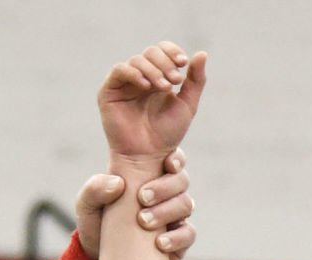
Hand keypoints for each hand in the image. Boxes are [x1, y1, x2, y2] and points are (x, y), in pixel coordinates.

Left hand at [75, 156, 196, 259]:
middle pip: (182, 181)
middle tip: (143, 198)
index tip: (168, 164)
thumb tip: (118, 183)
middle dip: (165, 187)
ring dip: (167, 211)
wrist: (99, 258)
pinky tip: (159, 243)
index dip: (176, 159)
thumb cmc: (95, 224)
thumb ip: (94, 189)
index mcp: (149, 176)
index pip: (172, 160)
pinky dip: (177, 238)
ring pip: (186, 205)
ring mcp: (175, 218)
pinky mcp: (179, 242)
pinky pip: (188, 235)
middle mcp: (167, 194)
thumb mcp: (86, 205)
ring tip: (143, 221)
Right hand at [98, 42, 206, 165]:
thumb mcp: (187, 106)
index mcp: (157, 76)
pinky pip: (119, 71)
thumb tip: (202, 54)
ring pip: (137, 60)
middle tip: (175, 81)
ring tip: (164, 87)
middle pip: (150, 52)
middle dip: (165, 64)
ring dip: (153, 70)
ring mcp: (124, 83)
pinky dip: (134, 73)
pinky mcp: (109, 92)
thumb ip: (195, 81)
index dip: (172, 51)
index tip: (183, 63)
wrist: (148, 157)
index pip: (162, 50)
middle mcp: (140, 77)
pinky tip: (145, 85)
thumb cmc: (167, 135)